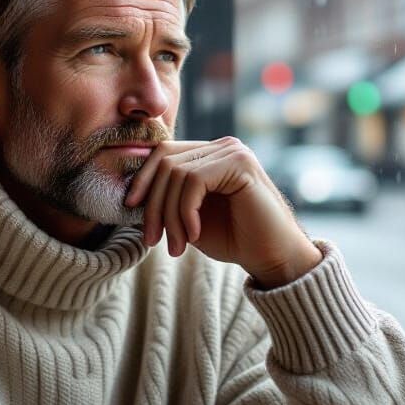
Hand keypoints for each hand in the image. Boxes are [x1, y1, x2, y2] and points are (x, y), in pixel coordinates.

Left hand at [123, 137, 321, 287]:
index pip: (163, 153)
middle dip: (153, 205)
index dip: (142, 180)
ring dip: (169, 216)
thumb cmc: (235, 239)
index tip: (131, 211)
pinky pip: (193, 181)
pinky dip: (185, 212)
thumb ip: (168, 199)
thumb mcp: (190, 217)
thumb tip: (131, 195)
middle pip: (165, 162)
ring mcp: (233, 151)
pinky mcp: (240, 163)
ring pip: (176, 174)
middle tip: (153, 241)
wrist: (273, 258)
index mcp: (211, 154)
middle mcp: (222, 146)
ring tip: (177, 246)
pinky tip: (194, 235)